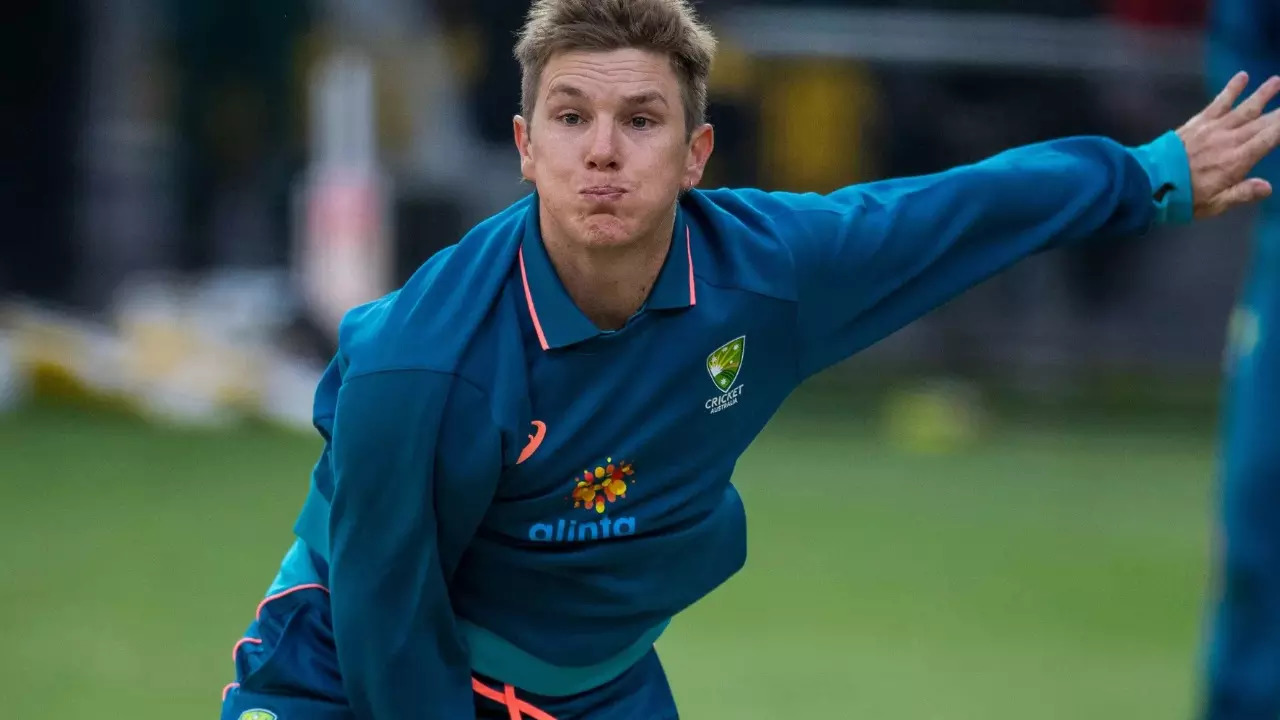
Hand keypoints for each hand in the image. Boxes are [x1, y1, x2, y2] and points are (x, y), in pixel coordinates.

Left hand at [1178, 72, 1279, 218]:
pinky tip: (1242, 77)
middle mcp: (1230, 140)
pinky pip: (1219, 102)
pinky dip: (1232, 89)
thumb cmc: (1183, 198)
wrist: (1149, 181)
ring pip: (1245, 108)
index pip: (1270, 138)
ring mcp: (1213, 128)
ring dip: (1263, 94)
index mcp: (1237, 160)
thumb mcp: (1215, 204)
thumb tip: (1267, 187)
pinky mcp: (1198, 122)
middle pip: (1263, 121)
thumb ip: (1242, 193)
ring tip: (1277, 81)